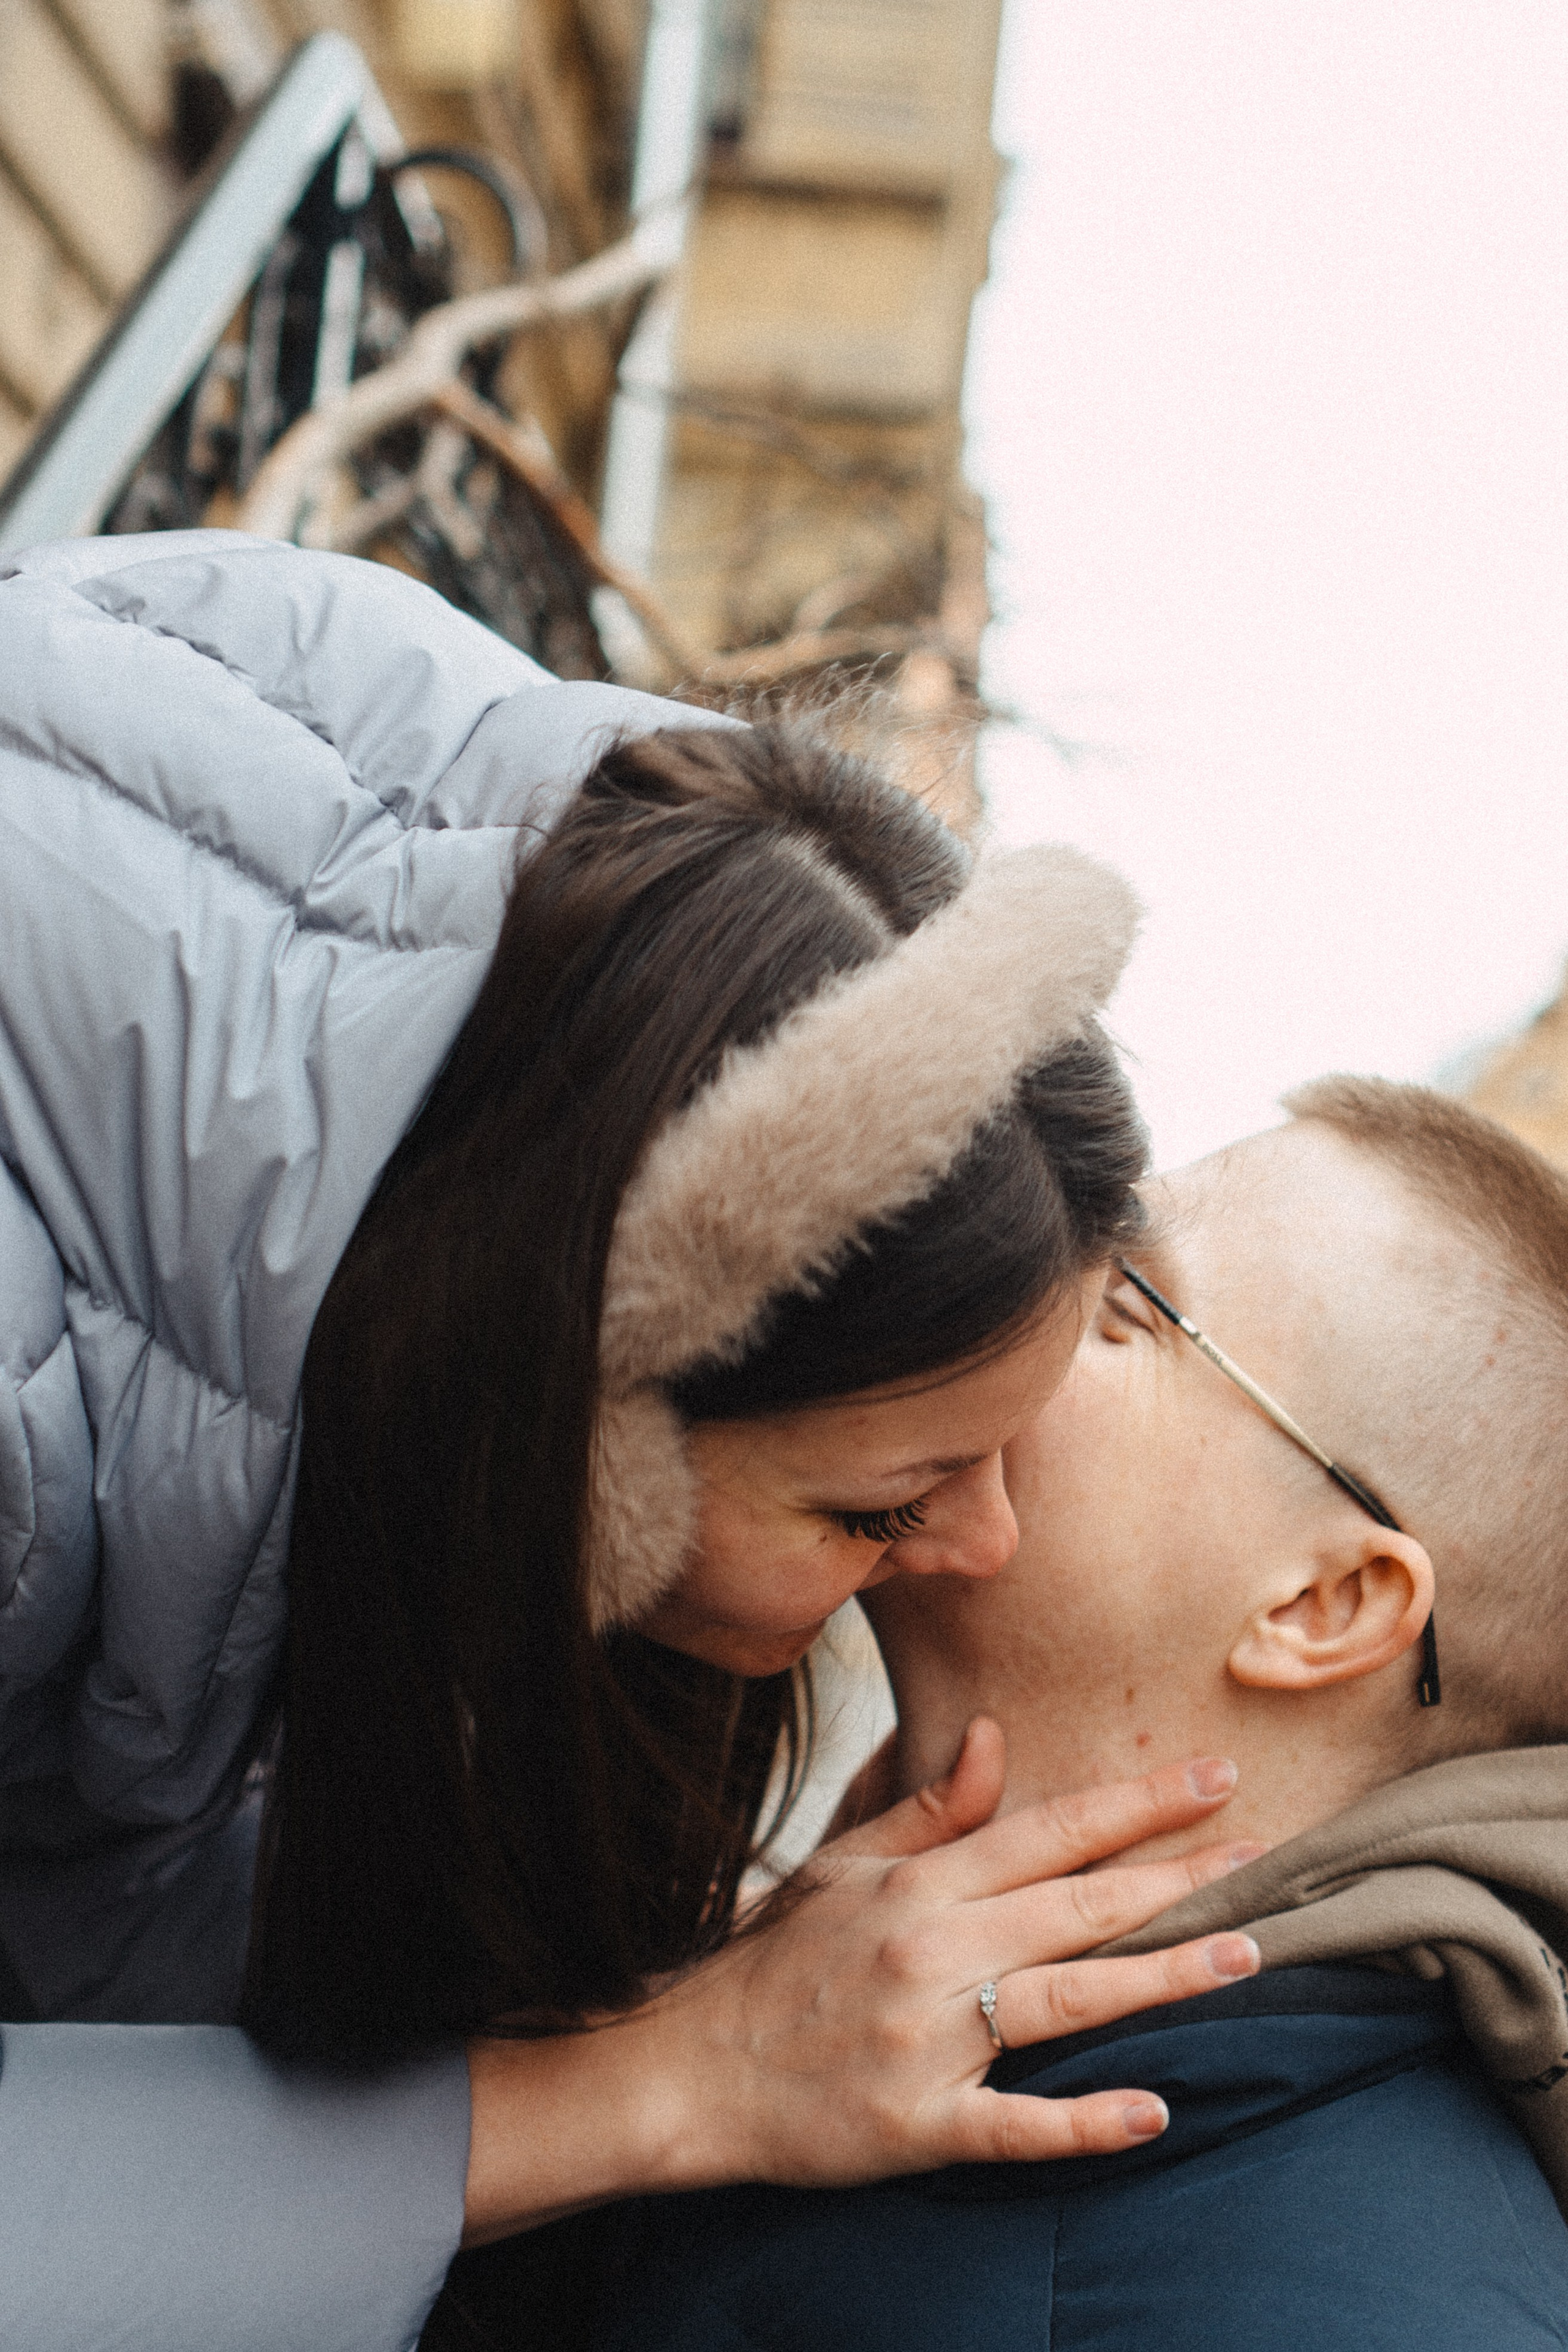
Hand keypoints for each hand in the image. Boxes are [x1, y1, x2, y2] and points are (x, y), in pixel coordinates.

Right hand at [645, 1718, 1260, 2190]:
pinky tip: (1154, 2111)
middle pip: (1079, 1906)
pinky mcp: (919, 2124)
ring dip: (1164, 1976)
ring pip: (1069, 2001)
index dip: (1138, 1805)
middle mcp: (933, 1951)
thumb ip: (927, 1808)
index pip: (1049, 1831)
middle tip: (1267, 1854)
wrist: (689, 2066)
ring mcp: (929, 2041)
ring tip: (1246, 1954)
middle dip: (1180, 1877)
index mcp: (918, 1886)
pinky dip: (1086, 2121)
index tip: (1214, 1779)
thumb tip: (993, 1737)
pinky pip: (1016, 2123)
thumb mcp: (841, 1866)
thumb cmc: (773, 1962)